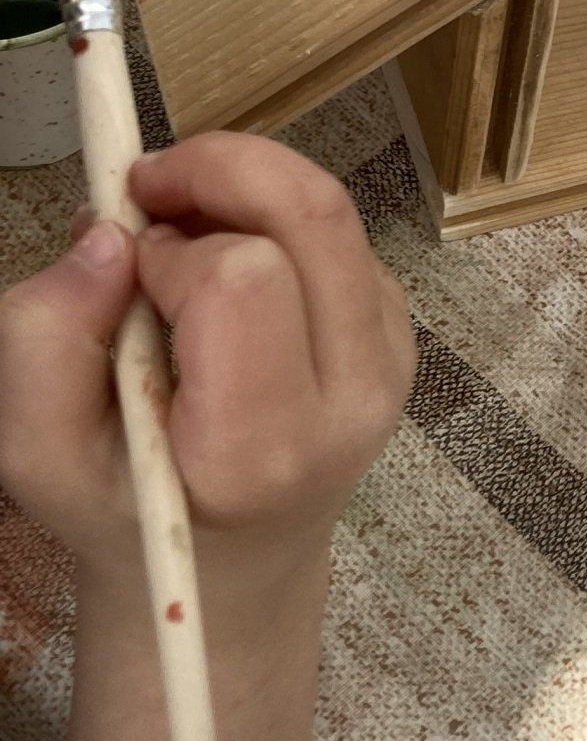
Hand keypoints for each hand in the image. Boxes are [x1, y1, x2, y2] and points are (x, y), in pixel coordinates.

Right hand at [0, 133, 413, 592]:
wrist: (223, 572)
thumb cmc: (123, 511)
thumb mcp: (37, 450)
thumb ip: (43, 339)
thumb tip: (107, 236)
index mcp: (261, 446)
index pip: (242, 279)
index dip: (169, 247)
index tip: (121, 261)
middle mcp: (350, 399)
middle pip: (313, 215)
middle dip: (220, 168)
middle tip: (144, 187)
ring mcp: (388, 363)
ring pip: (329, 212)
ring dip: (244, 191)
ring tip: (173, 239)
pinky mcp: (394, 335)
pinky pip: (338, 236)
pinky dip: (271, 222)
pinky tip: (218, 269)